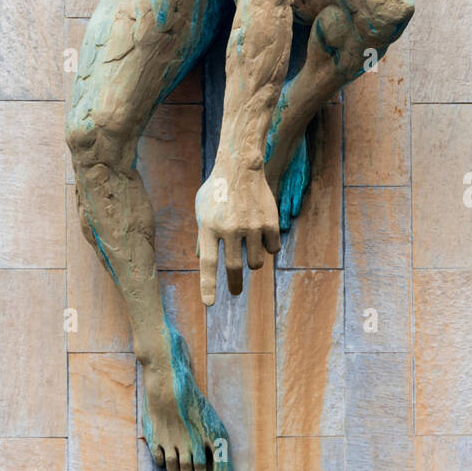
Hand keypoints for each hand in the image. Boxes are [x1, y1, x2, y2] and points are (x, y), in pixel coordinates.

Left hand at [195, 165, 280, 305]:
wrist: (241, 166)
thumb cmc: (217, 189)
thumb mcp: (202, 209)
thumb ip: (202, 235)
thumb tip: (200, 259)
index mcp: (208, 227)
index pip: (207, 264)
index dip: (208, 286)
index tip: (209, 304)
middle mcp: (229, 229)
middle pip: (233, 268)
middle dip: (234, 285)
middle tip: (236, 292)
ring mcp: (250, 226)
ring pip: (255, 262)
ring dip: (252, 263)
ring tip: (248, 253)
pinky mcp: (268, 222)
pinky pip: (272, 249)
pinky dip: (267, 248)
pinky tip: (262, 238)